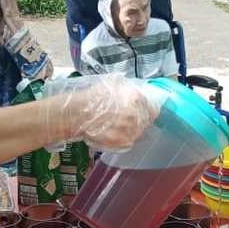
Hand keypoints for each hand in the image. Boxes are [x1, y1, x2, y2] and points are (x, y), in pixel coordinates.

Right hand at [41, 75, 158, 150]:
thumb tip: (136, 91)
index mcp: (136, 98)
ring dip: (131, 130)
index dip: (149, 109)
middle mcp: (136, 115)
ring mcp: (130, 131)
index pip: (153, 107)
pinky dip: (122, 139)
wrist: (75, 114)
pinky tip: (112, 132)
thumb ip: (127, 89)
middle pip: (146, 121)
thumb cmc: (90, 98)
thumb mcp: (111, 85)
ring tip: (116, 126)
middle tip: (126, 119)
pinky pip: (128, 142)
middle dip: (139, 120)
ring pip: (138, 133)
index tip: (145, 111)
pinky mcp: (122, 143)